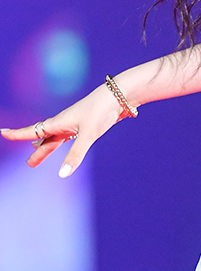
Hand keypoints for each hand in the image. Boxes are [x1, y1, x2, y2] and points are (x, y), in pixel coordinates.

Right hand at [0, 83, 128, 177]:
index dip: (17, 134)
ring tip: (36, 158)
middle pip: (44, 138)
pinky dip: (61, 143)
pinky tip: (65, 145)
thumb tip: (63, 174)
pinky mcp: (86, 124)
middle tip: (28, 163)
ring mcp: (75, 123)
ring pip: (55, 138)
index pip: (32, 131)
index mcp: (59, 122)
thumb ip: (76, 154)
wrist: (119, 95)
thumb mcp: (88, 134)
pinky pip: (68, 137)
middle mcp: (64, 122)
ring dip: (46, 148)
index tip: (3, 132)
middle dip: (36, 150)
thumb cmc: (101, 110)